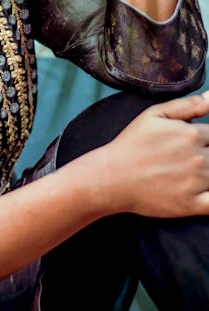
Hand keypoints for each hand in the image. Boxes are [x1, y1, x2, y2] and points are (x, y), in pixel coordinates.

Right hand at [97, 93, 208, 217]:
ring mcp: (196, 183)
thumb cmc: (132, 144)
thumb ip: (188, 105)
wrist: (111, 178)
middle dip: (206, 155)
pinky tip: (203, 189)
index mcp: (190, 134)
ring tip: (186, 172)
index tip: (194, 145)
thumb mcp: (154, 115)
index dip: (205, 139)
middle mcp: (197, 158)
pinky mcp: (192, 205)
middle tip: (186, 159)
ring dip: (208, 173)